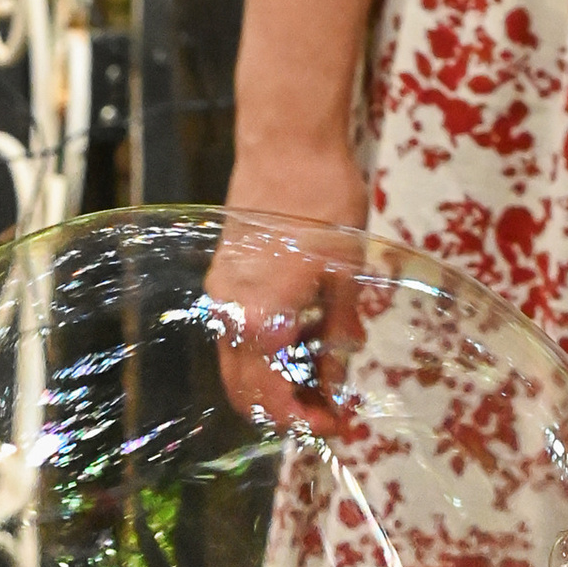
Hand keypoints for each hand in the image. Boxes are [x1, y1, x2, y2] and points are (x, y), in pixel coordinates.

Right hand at [206, 151, 369, 429]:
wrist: (286, 141)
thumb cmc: (322, 201)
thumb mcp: (345, 272)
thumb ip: (338, 329)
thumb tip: (339, 374)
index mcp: (262, 319)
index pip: (272, 398)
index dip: (304, 422)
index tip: (336, 425)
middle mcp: (231, 313)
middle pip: (246, 392)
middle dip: (285, 411)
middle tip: (326, 412)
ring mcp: (222, 293)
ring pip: (237, 365)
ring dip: (272, 384)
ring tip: (317, 380)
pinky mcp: (224, 275)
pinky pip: (236, 334)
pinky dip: (263, 353)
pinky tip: (300, 340)